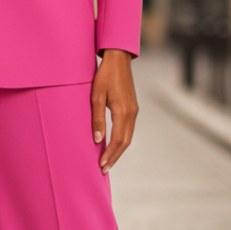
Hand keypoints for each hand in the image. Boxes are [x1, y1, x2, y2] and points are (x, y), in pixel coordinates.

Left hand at [90, 49, 138, 173]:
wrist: (118, 59)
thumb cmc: (104, 76)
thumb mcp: (96, 96)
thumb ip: (97, 119)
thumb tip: (98, 140)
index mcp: (123, 111)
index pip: (118, 140)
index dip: (110, 154)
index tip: (101, 165)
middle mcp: (132, 113)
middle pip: (125, 142)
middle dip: (114, 157)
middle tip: (104, 169)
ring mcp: (134, 111)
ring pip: (128, 137)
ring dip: (118, 151)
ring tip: (108, 162)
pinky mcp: (132, 108)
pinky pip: (128, 129)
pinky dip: (121, 141)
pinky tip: (113, 145)